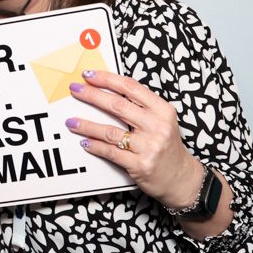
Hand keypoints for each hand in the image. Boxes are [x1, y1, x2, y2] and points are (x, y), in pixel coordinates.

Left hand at [66, 69, 204, 208]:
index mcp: (163, 110)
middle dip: (92, 95)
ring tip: (71, 121)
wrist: (181, 177)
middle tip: (75, 90)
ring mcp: (149, 147)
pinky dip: (95, 146)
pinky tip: (85, 141)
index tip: (89, 75)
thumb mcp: (162, 120)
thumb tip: (108, 89)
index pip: (130, 88)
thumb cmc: (167, 145)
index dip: (107, 79)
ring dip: (87, 125)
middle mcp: (157, 126)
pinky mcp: (140, 165)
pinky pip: (111, 152)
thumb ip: (140, 105)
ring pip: (110, 132)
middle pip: (118, 106)